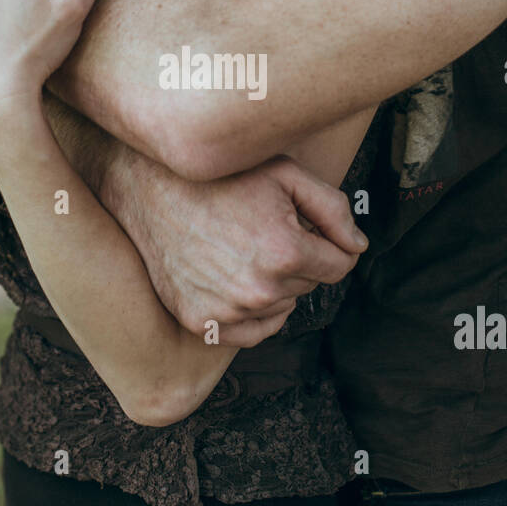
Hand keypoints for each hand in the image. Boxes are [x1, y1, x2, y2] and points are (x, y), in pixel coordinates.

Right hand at [115, 155, 368, 347]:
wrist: (149, 189)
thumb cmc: (220, 178)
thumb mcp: (286, 174)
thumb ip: (333, 209)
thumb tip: (357, 246)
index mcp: (285, 253)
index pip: (339, 265)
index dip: (329, 243)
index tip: (306, 227)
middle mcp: (258, 290)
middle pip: (309, 286)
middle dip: (298, 260)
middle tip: (264, 229)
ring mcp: (227, 310)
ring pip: (281, 307)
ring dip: (274, 284)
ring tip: (244, 248)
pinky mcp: (201, 322)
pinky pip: (251, 331)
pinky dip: (253, 311)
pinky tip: (235, 277)